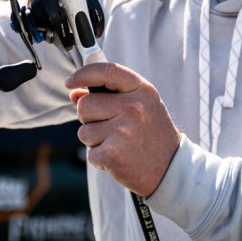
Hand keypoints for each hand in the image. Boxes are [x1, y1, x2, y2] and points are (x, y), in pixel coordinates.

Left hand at [66, 63, 181, 197]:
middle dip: (89, 118)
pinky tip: (119, 158)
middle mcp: (133, 107)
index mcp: (142, 90)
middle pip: (85, 104)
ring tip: (118, 144)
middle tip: (110, 128)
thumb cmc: (151, 135)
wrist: (171, 169)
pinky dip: (100, 158)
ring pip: (84, 131)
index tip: (70, 82)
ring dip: (95, 141)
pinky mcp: (113, 154)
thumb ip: (108, 96)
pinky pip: (90, 152)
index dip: (83, 74)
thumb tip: (74, 92)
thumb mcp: (140, 107)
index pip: (106, 71)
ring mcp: (123, 131)